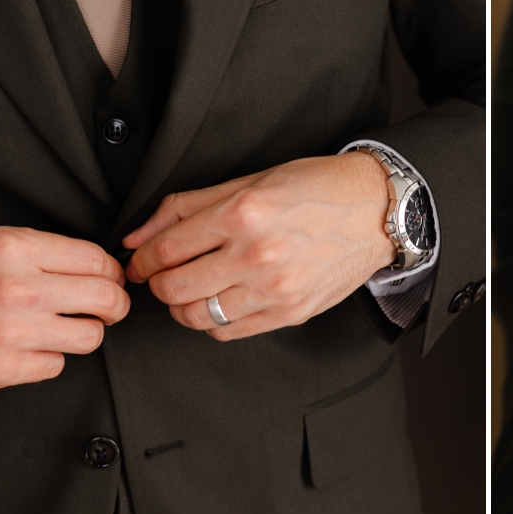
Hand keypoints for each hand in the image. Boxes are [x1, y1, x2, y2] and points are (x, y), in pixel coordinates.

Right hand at [0, 227, 129, 391]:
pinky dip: (48, 359)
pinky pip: (54, 367)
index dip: (111, 272)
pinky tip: (28, 347)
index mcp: (14, 248)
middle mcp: (17, 288)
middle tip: (107, 307)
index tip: (110, 279)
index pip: (96, 260)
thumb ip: (37, 252)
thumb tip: (89, 266)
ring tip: (62, 327)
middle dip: (114, 304)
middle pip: (105, 299)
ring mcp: (9, 332)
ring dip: (82, 333)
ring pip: (88, 338)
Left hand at [123, 153, 395, 340]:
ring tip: (190, 290)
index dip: (142, 259)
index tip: (140, 261)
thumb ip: (186, 208)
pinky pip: (229, 331)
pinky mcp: (290, 313)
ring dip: (181, 307)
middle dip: (157, 284)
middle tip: (161, 276)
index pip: (167, 249)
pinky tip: (220, 300)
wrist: (375, 211)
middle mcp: (258, 255)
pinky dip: (213, 321)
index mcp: (243, 214)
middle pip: (174, 289)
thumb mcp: (248, 182)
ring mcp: (275, 289)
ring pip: (197, 317)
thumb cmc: (315, 189)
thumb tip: (137, 237)